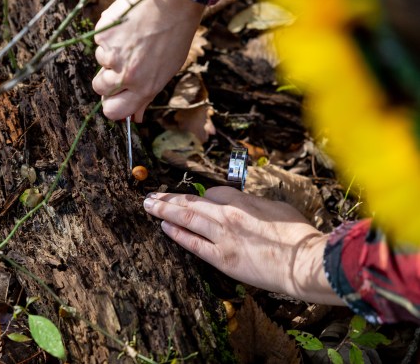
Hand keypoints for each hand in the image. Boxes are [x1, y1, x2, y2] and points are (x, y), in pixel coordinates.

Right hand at [92, 0, 204, 121]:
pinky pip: (100, 41)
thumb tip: (136, 118)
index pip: (113, 111)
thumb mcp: (167, 71)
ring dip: (110, 54)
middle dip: (107, 79)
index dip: (112, 106)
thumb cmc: (174, 35)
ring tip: (132, 39)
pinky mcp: (102, 34)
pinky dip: (110, 36)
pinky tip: (128, 26)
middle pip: (100, 88)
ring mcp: (111, 54)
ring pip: (100, 62)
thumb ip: (147, 95)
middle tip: (121, 64)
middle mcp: (124, 74)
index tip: (115, 98)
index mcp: (143, 87)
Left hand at [143, 187, 343, 304]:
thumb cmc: (297, 234)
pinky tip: (164, 227)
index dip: (201, 195)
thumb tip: (244, 205)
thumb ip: (254, 204)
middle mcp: (227, 215)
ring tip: (149, 206)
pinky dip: (177, 234)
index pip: (213, 192)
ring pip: (186, 219)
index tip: (192, 197)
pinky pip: (193, 243)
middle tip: (151, 195)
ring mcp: (222, 237)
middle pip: (190, 202)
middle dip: (168, 198)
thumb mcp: (276, 207)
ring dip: (164, 211)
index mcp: (242, 200)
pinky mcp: (222, 259)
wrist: (304, 262)